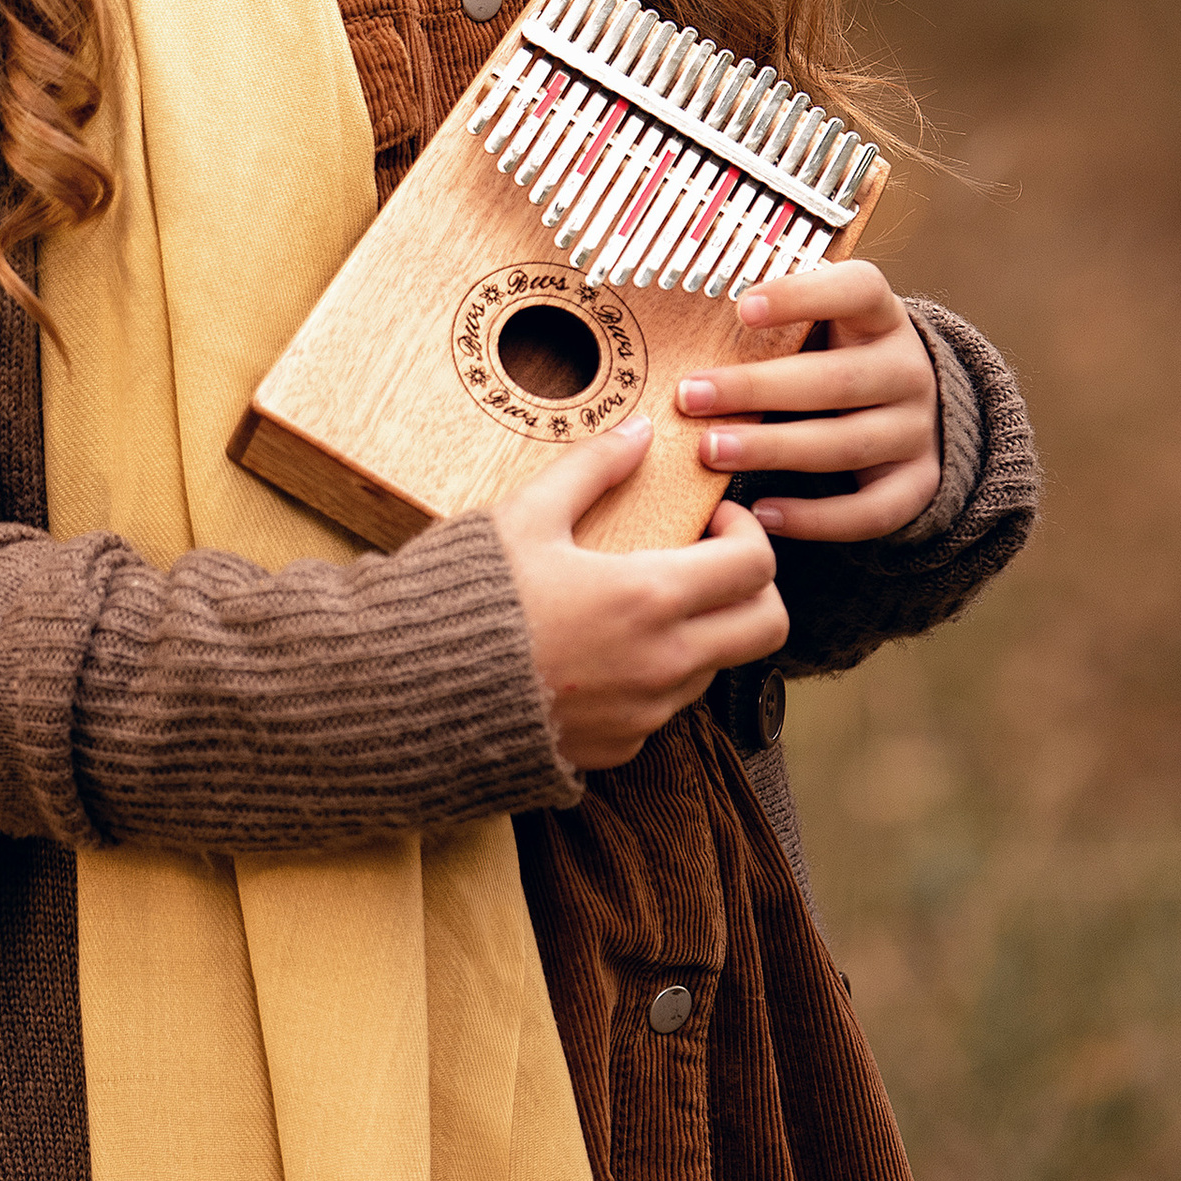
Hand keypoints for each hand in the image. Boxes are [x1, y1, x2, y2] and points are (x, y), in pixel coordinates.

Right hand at [493, 419, 787, 770]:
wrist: (413, 695)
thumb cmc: (466, 599)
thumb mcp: (525, 516)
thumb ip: (591, 469)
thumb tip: (637, 432)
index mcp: (649, 597)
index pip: (757, 566)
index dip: (746, 532)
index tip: (710, 521)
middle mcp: (662, 663)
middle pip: (767, 627)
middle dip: (753, 587)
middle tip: (706, 562)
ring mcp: (644, 713)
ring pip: (717, 666)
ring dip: (701, 629)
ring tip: (638, 601)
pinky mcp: (620, 747)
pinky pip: (664, 706)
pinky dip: (653, 673)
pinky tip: (601, 647)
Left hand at [676, 259, 939, 542]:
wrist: (906, 408)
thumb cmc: (831, 357)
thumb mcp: (818, 326)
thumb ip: (770, 325)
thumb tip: (677, 323)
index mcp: (880, 316)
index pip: (858, 290)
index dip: (803, 296)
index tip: (741, 310)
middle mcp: (908, 370)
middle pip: (838, 380)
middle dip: (757, 389)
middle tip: (689, 395)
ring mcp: (917, 429)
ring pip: (848, 444)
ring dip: (774, 449)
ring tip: (711, 451)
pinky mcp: (918, 483)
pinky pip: (872, 510)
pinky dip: (816, 518)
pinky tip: (762, 514)